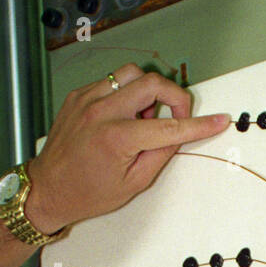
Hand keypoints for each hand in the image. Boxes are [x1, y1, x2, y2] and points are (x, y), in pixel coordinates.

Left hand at [23, 64, 230, 233]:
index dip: (199, 124)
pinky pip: (111, 82)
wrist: (47, 189)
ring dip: (147, 90)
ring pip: (131, 73)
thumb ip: (161, 153)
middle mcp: (101, 112)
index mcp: (116, 138)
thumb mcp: (133, 183)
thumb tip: (181, 132)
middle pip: (153, 82)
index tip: (218, 120)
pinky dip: (124, 94)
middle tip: (176, 116)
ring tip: (142, 118)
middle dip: (174, 97)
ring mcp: (86, 100)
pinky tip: (121, 117)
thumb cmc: (87, 193)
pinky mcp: (78, 95)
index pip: (170, 125)